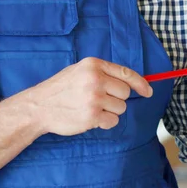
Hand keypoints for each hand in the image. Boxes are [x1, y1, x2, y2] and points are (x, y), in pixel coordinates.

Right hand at [26, 57, 152, 135]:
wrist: (38, 107)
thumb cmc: (61, 89)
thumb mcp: (80, 71)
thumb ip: (103, 73)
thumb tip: (131, 83)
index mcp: (93, 65)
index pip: (126, 73)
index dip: (141, 83)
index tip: (148, 91)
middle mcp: (95, 79)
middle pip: (125, 93)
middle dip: (116, 99)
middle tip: (99, 101)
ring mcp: (94, 98)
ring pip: (121, 108)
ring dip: (110, 111)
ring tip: (91, 108)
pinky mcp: (92, 116)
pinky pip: (113, 121)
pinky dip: (105, 123)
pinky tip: (90, 118)